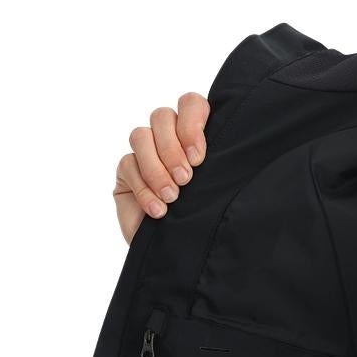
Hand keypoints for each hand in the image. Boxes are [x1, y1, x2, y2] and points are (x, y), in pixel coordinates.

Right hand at [114, 93, 210, 242]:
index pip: (190, 103)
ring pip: (141, 136)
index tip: (199, 157)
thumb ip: (219, 166)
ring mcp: (144, 152)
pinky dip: (144, 188)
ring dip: (157, 167)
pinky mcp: (126, 171)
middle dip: (173, 149)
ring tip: (173, 197)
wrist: (177, 252)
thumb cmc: (203, 219)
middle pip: (161, 116)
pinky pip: (128, 165)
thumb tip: (229, 152)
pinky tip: (158, 210)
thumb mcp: (217, 190)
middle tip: (186, 179)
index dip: (192, 123)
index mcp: (195, 134)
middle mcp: (168, 137)